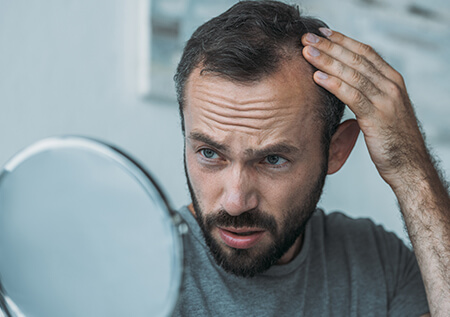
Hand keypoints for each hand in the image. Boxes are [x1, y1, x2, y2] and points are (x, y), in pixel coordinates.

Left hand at [301, 29, 449, 315]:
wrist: (410, 166)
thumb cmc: (392, 141)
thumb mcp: (381, 111)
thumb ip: (367, 95)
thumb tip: (344, 85)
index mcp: (391, 81)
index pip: (364, 53)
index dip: (342, 41)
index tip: (322, 33)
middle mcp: (391, 85)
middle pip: (356, 58)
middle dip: (329, 46)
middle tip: (307, 37)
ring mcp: (386, 99)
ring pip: (352, 73)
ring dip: (327, 60)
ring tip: (306, 51)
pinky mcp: (378, 116)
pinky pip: (352, 95)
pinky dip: (334, 84)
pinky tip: (317, 77)